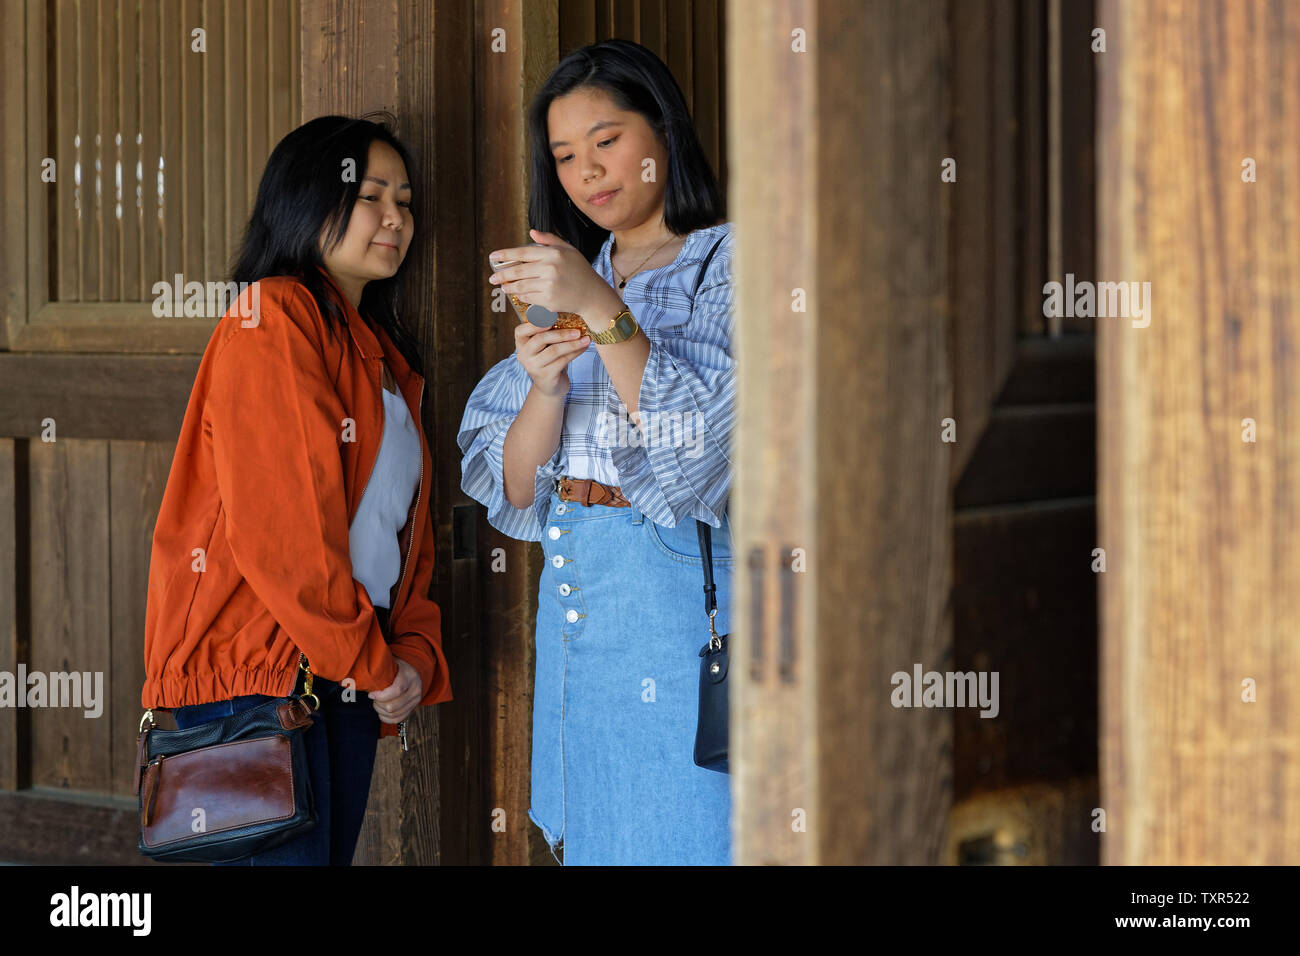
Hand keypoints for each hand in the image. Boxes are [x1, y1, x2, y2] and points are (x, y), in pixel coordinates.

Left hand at [369, 657, 421, 724]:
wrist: (413, 672)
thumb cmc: (398, 667)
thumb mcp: (392, 663)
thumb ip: (381, 669)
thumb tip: (363, 675)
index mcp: (410, 677)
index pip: (396, 690)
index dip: (381, 696)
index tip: (371, 694)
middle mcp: (415, 690)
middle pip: (393, 706)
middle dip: (379, 704)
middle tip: (374, 698)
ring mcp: (415, 701)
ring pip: (394, 714)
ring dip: (381, 711)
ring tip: (377, 703)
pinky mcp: (412, 709)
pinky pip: (397, 719)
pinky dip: (386, 718)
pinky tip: (381, 711)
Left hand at [489, 229, 623, 321]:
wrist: (592, 295)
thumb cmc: (580, 271)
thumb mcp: (569, 250)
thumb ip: (550, 240)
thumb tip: (531, 232)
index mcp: (553, 254)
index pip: (523, 253)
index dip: (505, 255)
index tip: (493, 257)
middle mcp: (550, 268)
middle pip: (518, 271)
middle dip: (502, 275)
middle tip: (492, 278)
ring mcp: (549, 286)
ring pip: (521, 286)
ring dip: (509, 287)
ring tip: (504, 287)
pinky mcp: (549, 301)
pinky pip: (529, 298)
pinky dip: (522, 296)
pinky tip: (519, 295)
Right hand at [513, 321, 589, 398]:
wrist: (550, 386)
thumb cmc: (549, 360)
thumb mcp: (545, 345)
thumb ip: (549, 332)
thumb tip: (570, 317)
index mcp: (521, 343)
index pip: (521, 330)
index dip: (535, 323)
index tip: (552, 317)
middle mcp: (523, 355)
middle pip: (540, 339)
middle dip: (561, 334)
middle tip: (577, 331)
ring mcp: (533, 366)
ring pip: (554, 350)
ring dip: (572, 344)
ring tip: (585, 339)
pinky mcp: (545, 376)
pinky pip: (562, 361)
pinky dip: (575, 353)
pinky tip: (584, 348)